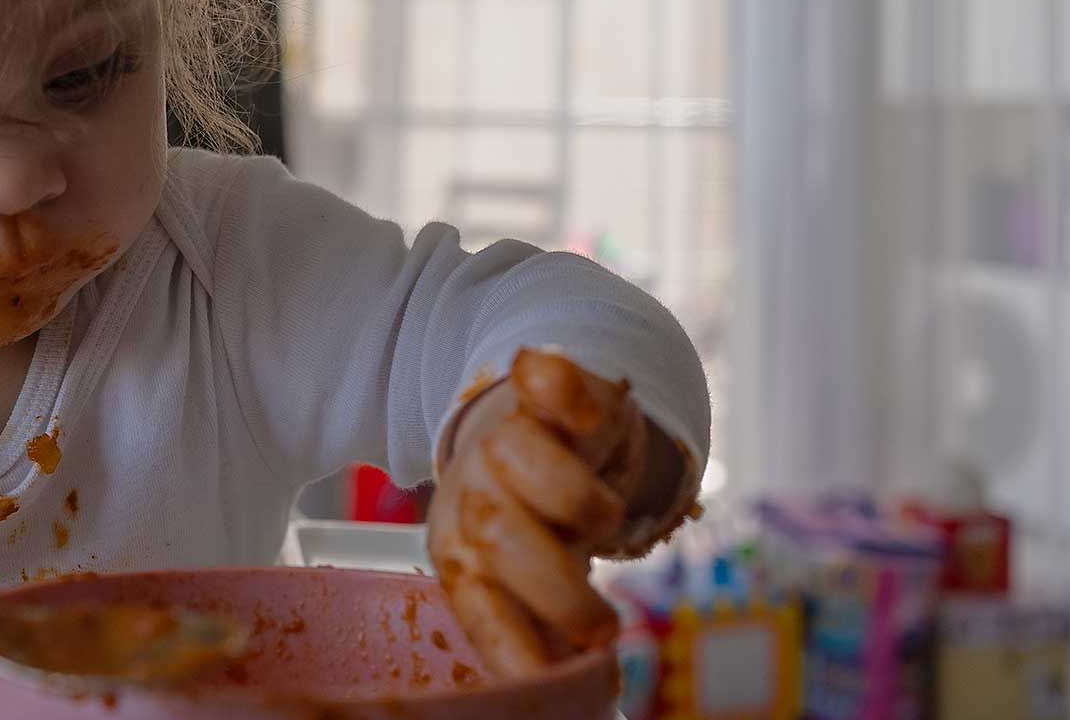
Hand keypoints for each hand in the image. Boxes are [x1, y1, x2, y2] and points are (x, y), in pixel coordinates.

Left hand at [426, 349, 678, 677]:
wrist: (535, 425)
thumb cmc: (535, 522)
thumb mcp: (529, 580)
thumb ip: (546, 627)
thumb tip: (577, 693)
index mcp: (464, 550)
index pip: (476, 599)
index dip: (512, 641)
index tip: (554, 678)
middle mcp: (476, 493)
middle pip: (498, 534)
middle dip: (555, 589)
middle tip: (602, 629)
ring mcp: (508, 436)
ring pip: (524, 460)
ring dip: (579, 501)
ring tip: (605, 527)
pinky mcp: (546, 389)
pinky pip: (547, 380)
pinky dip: (566, 391)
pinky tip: (588, 419)